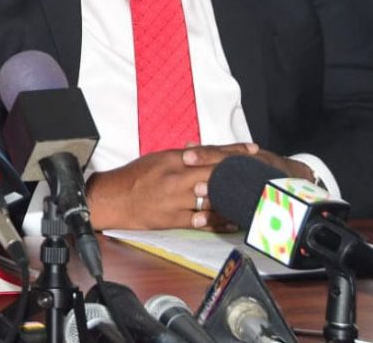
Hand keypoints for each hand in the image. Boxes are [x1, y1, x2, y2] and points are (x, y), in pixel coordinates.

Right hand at [87, 144, 253, 232]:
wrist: (112, 198)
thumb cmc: (133, 177)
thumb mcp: (158, 159)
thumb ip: (181, 156)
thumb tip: (200, 152)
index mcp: (173, 160)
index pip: (209, 153)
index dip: (232, 152)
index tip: (252, 151)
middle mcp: (176, 178)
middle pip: (215, 175)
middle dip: (239, 174)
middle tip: (260, 175)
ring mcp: (174, 199)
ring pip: (211, 200)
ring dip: (233, 200)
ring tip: (252, 200)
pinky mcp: (171, 219)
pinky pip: (200, 222)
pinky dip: (218, 222)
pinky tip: (232, 222)